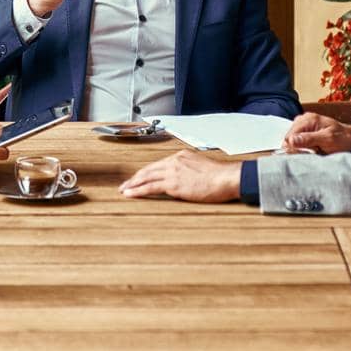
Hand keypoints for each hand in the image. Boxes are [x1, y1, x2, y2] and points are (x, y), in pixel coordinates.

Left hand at [118, 151, 241, 202]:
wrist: (226, 178)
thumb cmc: (220, 176)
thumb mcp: (202, 167)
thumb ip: (190, 171)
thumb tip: (185, 180)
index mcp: (181, 156)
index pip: (158, 165)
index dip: (147, 172)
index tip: (139, 178)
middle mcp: (174, 161)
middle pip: (149, 169)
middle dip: (135, 177)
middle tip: (125, 184)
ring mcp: (172, 172)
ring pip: (146, 177)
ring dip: (133, 184)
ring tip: (124, 190)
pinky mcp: (173, 184)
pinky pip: (150, 187)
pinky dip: (138, 190)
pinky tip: (131, 194)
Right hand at [282, 113, 350, 154]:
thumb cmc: (343, 139)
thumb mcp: (328, 139)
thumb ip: (309, 139)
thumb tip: (291, 140)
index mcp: (308, 119)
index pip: (289, 136)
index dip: (294, 148)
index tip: (305, 154)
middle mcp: (304, 119)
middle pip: (289, 139)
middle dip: (298, 148)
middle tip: (313, 151)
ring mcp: (304, 125)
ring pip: (292, 141)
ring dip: (301, 148)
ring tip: (315, 149)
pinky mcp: (306, 131)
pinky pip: (298, 142)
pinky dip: (303, 147)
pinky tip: (313, 148)